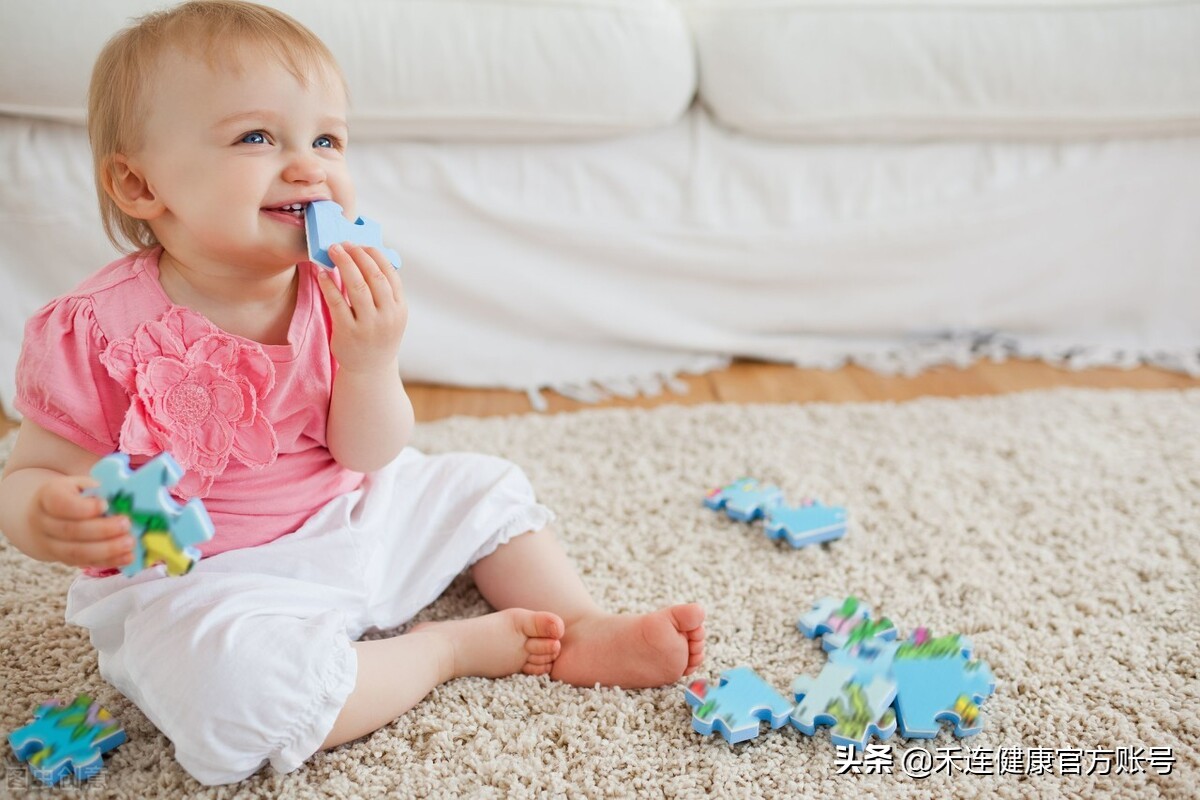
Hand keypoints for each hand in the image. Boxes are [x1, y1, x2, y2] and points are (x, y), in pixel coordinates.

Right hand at [29, 475, 132, 568]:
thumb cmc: (73, 496)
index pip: (61, 503)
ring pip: (76, 552)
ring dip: (107, 550)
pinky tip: (128, 557)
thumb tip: (126, 498)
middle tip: (126, 525)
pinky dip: (108, 561)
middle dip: (102, 530)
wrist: (45, 517)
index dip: (84, 507)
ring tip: (130, 543)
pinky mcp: (63, 560)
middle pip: (70, 530)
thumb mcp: (81, 485)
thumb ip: (98, 490)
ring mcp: (50, 545)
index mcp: (48, 496)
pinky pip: (85, 563)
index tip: (106, 505)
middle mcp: (43, 522)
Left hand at [316, 242, 406, 373]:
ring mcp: (368, 325)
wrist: (370, 369)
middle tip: (344, 243)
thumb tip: (367, 257)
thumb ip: (384, 291)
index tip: (362, 244)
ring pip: (357, 287)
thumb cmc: (378, 334)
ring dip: (344, 264)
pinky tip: (322, 274)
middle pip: (373, 277)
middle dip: (358, 256)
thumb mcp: (390, 315)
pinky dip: (329, 285)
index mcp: (399, 308)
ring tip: (333, 251)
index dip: (375, 256)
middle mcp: (387, 316)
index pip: (389, 274)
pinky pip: (337, 302)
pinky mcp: (348, 332)